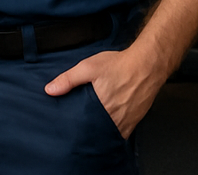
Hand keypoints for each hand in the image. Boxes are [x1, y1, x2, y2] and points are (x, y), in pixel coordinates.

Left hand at [44, 47, 165, 138]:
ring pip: (111, 132)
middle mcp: (117, 119)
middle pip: (98, 131)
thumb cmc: (119, 65)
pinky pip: (123, 129)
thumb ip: (68, 79)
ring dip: (101, 129)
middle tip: (80, 123)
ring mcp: (128, 121)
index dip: (78, 128)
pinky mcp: (136, 119)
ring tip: (92, 121)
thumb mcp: (88, 68)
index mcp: (103, 109)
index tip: (71, 126)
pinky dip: (114, 126)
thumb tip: (50, 90)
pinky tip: (107, 117)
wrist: (146, 65)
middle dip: (89, 129)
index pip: (87, 128)